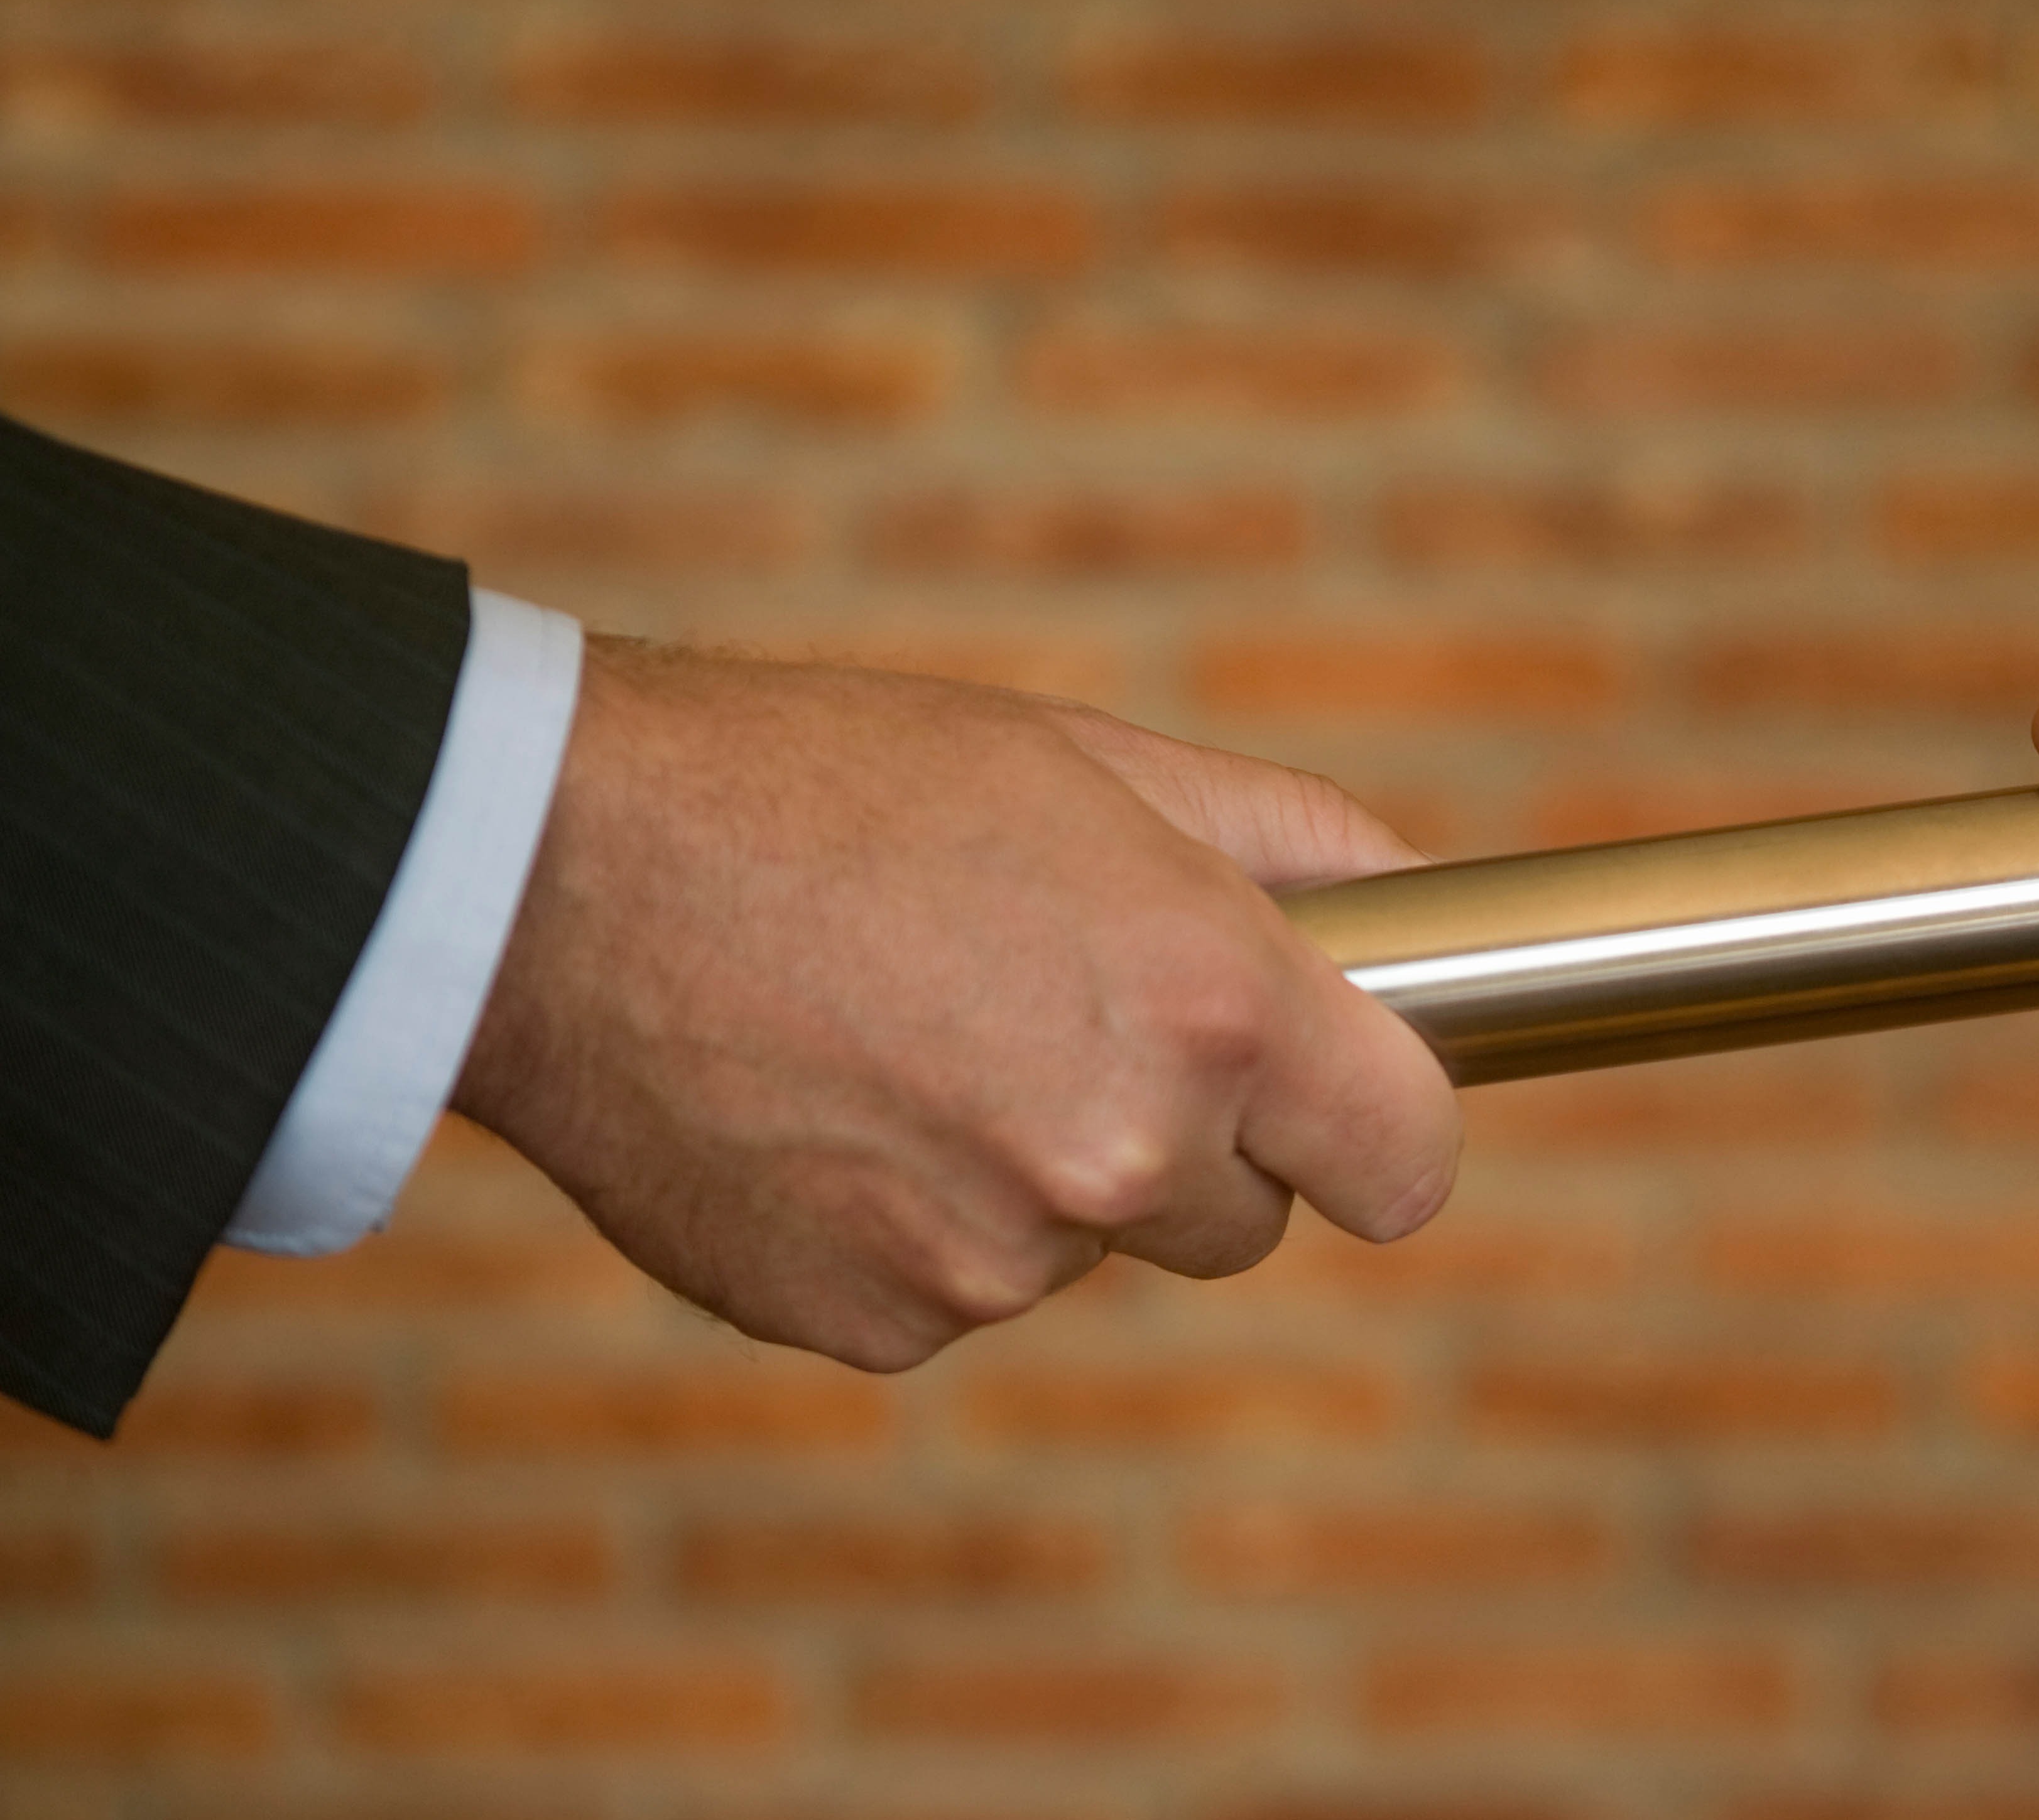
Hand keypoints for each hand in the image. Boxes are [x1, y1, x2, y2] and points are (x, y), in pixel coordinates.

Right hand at [452, 641, 1459, 1369]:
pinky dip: (912, 1226)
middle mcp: (1121, 1156)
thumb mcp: (1095, 763)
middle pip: (1244, 1223)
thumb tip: (1423, 902)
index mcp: (1208, 1009)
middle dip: (1188, 1144)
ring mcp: (994, 1261)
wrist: (564, 877)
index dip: (1381, 1133)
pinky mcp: (877, 1327)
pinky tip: (831, 1109)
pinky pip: (953, 1296)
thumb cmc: (835, 789)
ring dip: (1032, 1175)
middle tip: (1056, 1018)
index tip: (1343, 1113)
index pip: (1408, 1165)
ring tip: (904, 1036)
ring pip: (1084, 1249)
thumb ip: (1291, 841)